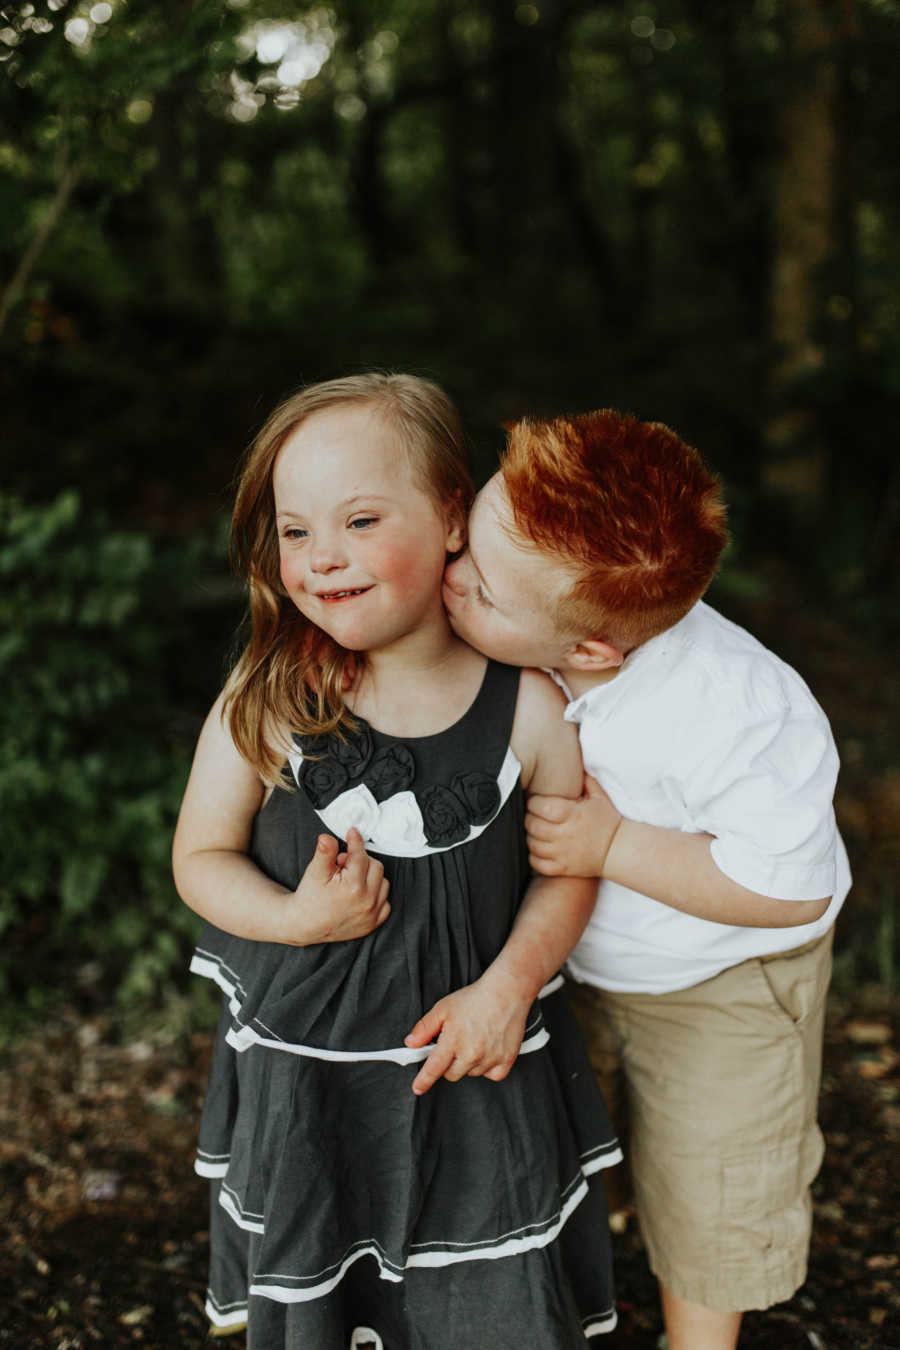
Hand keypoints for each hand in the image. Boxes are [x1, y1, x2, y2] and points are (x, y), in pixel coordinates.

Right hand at [287, 827, 390, 943]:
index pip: (360, 855)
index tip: (352, 832)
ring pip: (383, 882)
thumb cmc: (310, 898)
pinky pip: (385, 901)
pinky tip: (360, 892)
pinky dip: (376, 894)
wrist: (305, 925)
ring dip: (370, 876)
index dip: (355, 841)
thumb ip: (324, 852)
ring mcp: (372, 914)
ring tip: (350, 879)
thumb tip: (327, 837)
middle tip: (342, 864)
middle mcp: (366, 902)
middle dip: (360, 860)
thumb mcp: (315, 872)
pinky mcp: (374, 923)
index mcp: (352, 887)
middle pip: (375, 866)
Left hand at [403, 971, 530, 1095]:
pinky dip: (488, 1067)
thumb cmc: (476, 998)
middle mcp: (472, 1053)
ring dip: (469, 1063)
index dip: (423, 1080)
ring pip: (471, 1073)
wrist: (507, 991)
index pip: (434, 1068)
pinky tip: (488, 1049)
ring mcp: (490, 1058)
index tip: (418, 1088)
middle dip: (448, 1063)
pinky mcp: (506, 1061)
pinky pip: (492, 1075)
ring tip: (475, 1040)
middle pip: (451, 1074)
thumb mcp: (443, 1008)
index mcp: (454, 1040)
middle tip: (455, 1045)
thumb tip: (411, 1043)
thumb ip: (424, 1028)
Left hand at [526, 773, 622, 877]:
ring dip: (530, 836)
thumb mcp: (599, 797)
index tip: (536, 802)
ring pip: (532, 844)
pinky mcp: (562, 868)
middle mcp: (565, 834)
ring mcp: (563, 853)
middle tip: (534, 816)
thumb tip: (571, 763)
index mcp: (572, 814)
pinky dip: (534, 856)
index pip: (540, 807)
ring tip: (536, 831)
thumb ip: (584, 780)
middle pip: (532, 825)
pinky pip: (538, 863)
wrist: (618, 850)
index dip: (533, 803)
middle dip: (529, 818)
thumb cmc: (607, 821)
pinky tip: (539, 848)